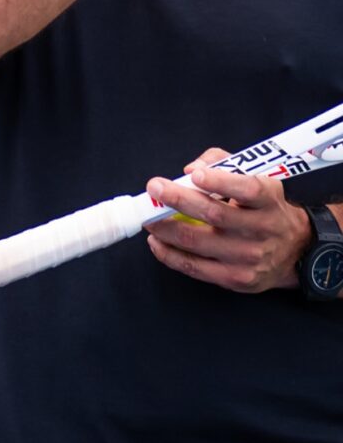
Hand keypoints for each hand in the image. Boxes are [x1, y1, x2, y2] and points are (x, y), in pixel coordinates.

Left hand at [143, 147, 312, 292]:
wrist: (295, 251)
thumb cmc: (264, 208)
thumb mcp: (257, 178)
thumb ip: (223, 163)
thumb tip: (190, 169)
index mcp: (269, 200)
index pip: (248, 189)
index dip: (220, 181)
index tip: (194, 174)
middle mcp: (262, 229)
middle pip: (214, 214)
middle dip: (177, 200)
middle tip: (153, 188)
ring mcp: (249, 257)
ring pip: (196, 241)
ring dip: (163, 227)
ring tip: (147, 217)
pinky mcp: (235, 278)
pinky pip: (192, 266)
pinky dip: (167, 253)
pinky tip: (156, 240)